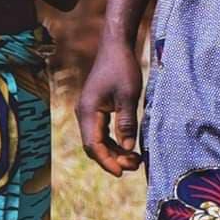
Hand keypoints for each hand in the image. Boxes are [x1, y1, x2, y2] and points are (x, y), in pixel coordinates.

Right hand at [79, 39, 145, 176]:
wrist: (116, 47)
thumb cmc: (122, 68)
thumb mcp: (128, 96)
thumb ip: (127, 123)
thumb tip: (128, 148)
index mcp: (88, 111)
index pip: (93, 145)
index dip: (107, 161)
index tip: (122, 172)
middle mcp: (84, 114)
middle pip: (94, 146)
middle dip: (112, 159)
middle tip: (135, 166)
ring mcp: (89, 112)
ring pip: (98, 141)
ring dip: (114, 152)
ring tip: (135, 159)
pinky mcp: (96, 109)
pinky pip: (102, 132)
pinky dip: (114, 142)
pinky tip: (129, 147)